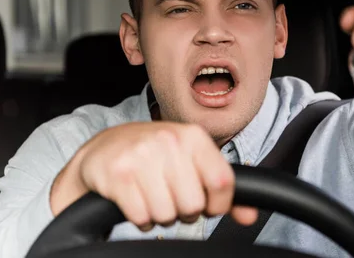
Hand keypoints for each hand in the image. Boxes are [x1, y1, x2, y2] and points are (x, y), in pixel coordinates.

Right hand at [50, 122, 256, 229]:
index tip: (206, 203)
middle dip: (183, 211)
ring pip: (168, 215)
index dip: (217, 204)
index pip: (222, 182)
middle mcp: (169, 141)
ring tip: (153, 196)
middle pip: (194, 204)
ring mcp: (142, 156)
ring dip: (161, 216)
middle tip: (171, 197)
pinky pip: (142, 217)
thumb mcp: (191, 161)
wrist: (103, 149)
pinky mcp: (118, 175)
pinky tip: (136, 201)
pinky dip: (141, 218)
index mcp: (193, 136)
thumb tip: (250, 216)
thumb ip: (222, 188)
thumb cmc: (155, 157)